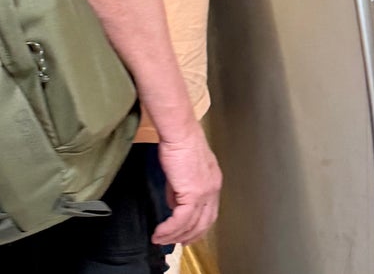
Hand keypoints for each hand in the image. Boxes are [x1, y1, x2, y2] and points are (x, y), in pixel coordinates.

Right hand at [152, 129, 221, 245]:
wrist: (179, 131)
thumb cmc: (180, 140)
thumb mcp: (183, 169)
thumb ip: (180, 189)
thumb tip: (174, 204)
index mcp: (213, 181)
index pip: (209, 211)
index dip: (197, 226)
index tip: (186, 233)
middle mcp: (213, 188)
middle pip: (204, 222)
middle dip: (189, 236)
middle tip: (175, 243)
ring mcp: (205, 192)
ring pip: (192, 224)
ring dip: (175, 235)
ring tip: (161, 239)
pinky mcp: (193, 193)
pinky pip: (181, 219)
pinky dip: (170, 229)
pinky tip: (161, 232)